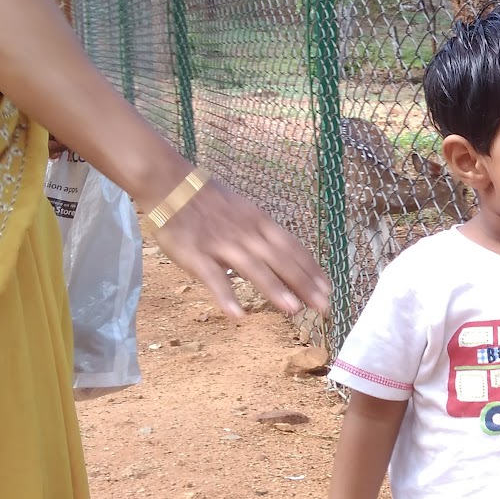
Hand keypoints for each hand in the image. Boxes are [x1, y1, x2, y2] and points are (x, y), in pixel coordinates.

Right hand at [153, 177, 330, 317]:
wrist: (171, 184)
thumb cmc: (211, 202)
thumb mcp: (246, 212)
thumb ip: (264, 236)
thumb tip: (287, 258)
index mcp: (260, 222)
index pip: (292, 247)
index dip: (311, 269)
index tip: (328, 288)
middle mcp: (246, 233)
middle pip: (280, 260)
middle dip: (303, 284)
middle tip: (323, 307)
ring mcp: (221, 244)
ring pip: (252, 267)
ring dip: (273, 289)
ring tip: (293, 310)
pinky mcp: (195, 254)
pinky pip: (212, 276)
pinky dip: (225, 295)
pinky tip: (238, 314)